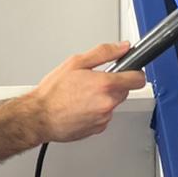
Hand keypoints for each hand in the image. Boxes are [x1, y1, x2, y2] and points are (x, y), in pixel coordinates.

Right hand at [28, 42, 146, 142]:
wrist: (39, 117)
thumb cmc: (52, 92)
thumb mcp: (76, 62)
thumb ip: (104, 52)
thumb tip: (122, 47)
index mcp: (104, 84)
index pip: (137, 79)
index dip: (136, 73)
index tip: (131, 71)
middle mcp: (107, 103)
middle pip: (124, 91)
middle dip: (113, 85)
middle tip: (93, 82)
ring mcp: (104, 118)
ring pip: (113, 104)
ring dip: (103, 99)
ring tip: (82, 96)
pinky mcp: (98, 129)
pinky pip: (104, 116)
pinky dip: (96, 111)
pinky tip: (81, 107)